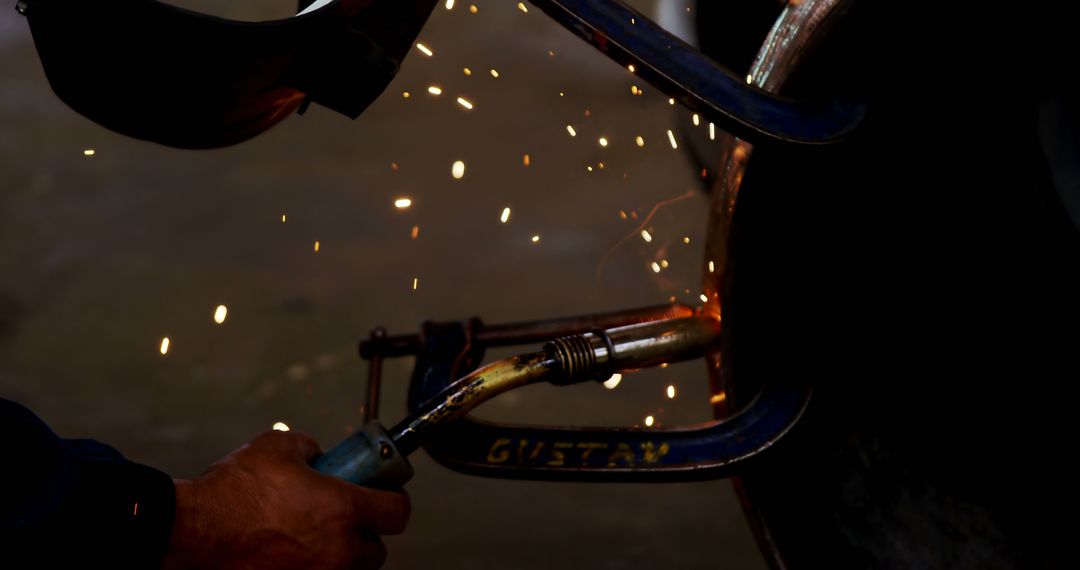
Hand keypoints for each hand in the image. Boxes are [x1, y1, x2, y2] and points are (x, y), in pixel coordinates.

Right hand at [162, 430, 408, 569]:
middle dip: (365, 533)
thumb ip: (312, 448)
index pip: (397, 512)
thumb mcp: (278, 447)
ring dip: (342, 555)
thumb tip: (320, 456)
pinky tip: (293, 553)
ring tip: (315, 537)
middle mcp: (338, 550)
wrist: (192, 530)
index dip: (393, 500)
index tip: (385, 494)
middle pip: (376, 550)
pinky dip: (313, 567)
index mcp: (343, 510)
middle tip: (346, 518)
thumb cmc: (233, 490)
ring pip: (350, 569)